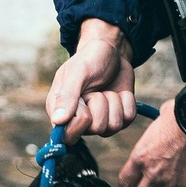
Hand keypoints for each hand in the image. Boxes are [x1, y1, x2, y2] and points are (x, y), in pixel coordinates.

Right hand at [46, 19, 137, 141]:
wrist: (113, 51)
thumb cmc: (90, 59)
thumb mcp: (78, 72)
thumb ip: (67, 96)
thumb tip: (58, 121)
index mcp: (61, 113)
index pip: (69, 135)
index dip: (82, 118)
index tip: (84, 98)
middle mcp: (79, 122)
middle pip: (96, 129)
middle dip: (101, 105)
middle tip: (96, 90)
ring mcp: (100, 122)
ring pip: (113, 126)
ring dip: (114, 102)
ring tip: (106, 90)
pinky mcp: (118, 118)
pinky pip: (128, 119)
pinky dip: (126, 101)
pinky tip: (119, 92)